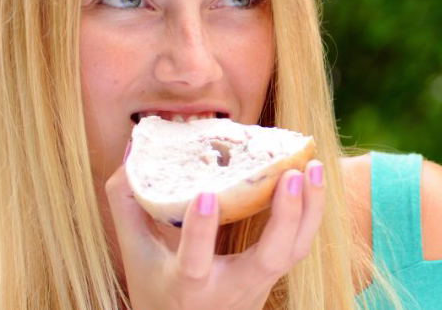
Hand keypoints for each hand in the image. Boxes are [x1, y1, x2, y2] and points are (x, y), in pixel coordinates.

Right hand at [105, 160, 324, 309]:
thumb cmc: (159, 291)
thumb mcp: (136, 254)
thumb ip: (128, 205)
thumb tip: (132, 151)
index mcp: (188, 286)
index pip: (195, 262)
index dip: (201, 232)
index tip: (205, 196)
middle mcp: (230, 288)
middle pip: (269, 258)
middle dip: (285, 216)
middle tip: (292, 174)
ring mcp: (259, 282)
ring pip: (295, 251)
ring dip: (309, 209)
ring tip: (314, 166)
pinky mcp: (274, 274)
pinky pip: (299, 244)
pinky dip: (309, 212)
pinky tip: (311, 180)